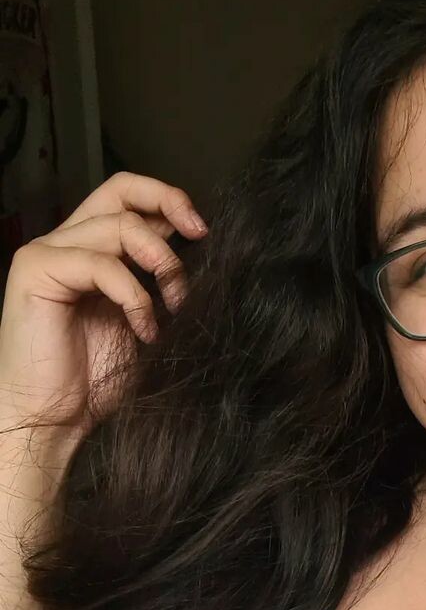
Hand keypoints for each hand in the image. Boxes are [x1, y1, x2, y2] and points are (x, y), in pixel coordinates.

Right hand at [0, 171, 207, 451]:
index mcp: (95, 249)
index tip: (204, 232)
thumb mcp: (147, 324)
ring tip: (173, 309)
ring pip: (119, 226)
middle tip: (200, 236)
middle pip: (120, 189)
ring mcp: (49, 252)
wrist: (55, 420)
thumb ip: (163, 286)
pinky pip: (102, 263)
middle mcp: (68, 241)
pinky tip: (145, 330)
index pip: (130, 198)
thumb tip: (205, 257)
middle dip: (168, 203)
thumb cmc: (99, 382)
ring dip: (162, 265)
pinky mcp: (36, 270)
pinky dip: (135, 296)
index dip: (170, 202)